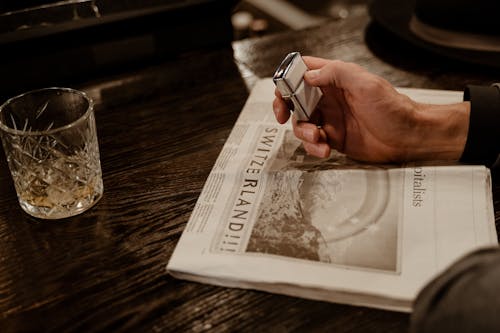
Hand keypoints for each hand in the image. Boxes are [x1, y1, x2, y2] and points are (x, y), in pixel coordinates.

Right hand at [272, 56, 469, 162]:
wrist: (408, 137)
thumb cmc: (393, 108)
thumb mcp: (366, 84)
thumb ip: (336, 73)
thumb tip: (309, 75)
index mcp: (335, 80)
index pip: (303, 72)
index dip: (288, 78)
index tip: (283, 90)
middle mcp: (329, 98)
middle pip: (295, 99)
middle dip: (285, 107)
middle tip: (283, 116)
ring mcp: (330, 119)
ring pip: (300, 123)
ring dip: (302, 131)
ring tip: (316, 137)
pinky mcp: (333, 138)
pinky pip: (313, 142)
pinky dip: (313, 147)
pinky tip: (324, 149)